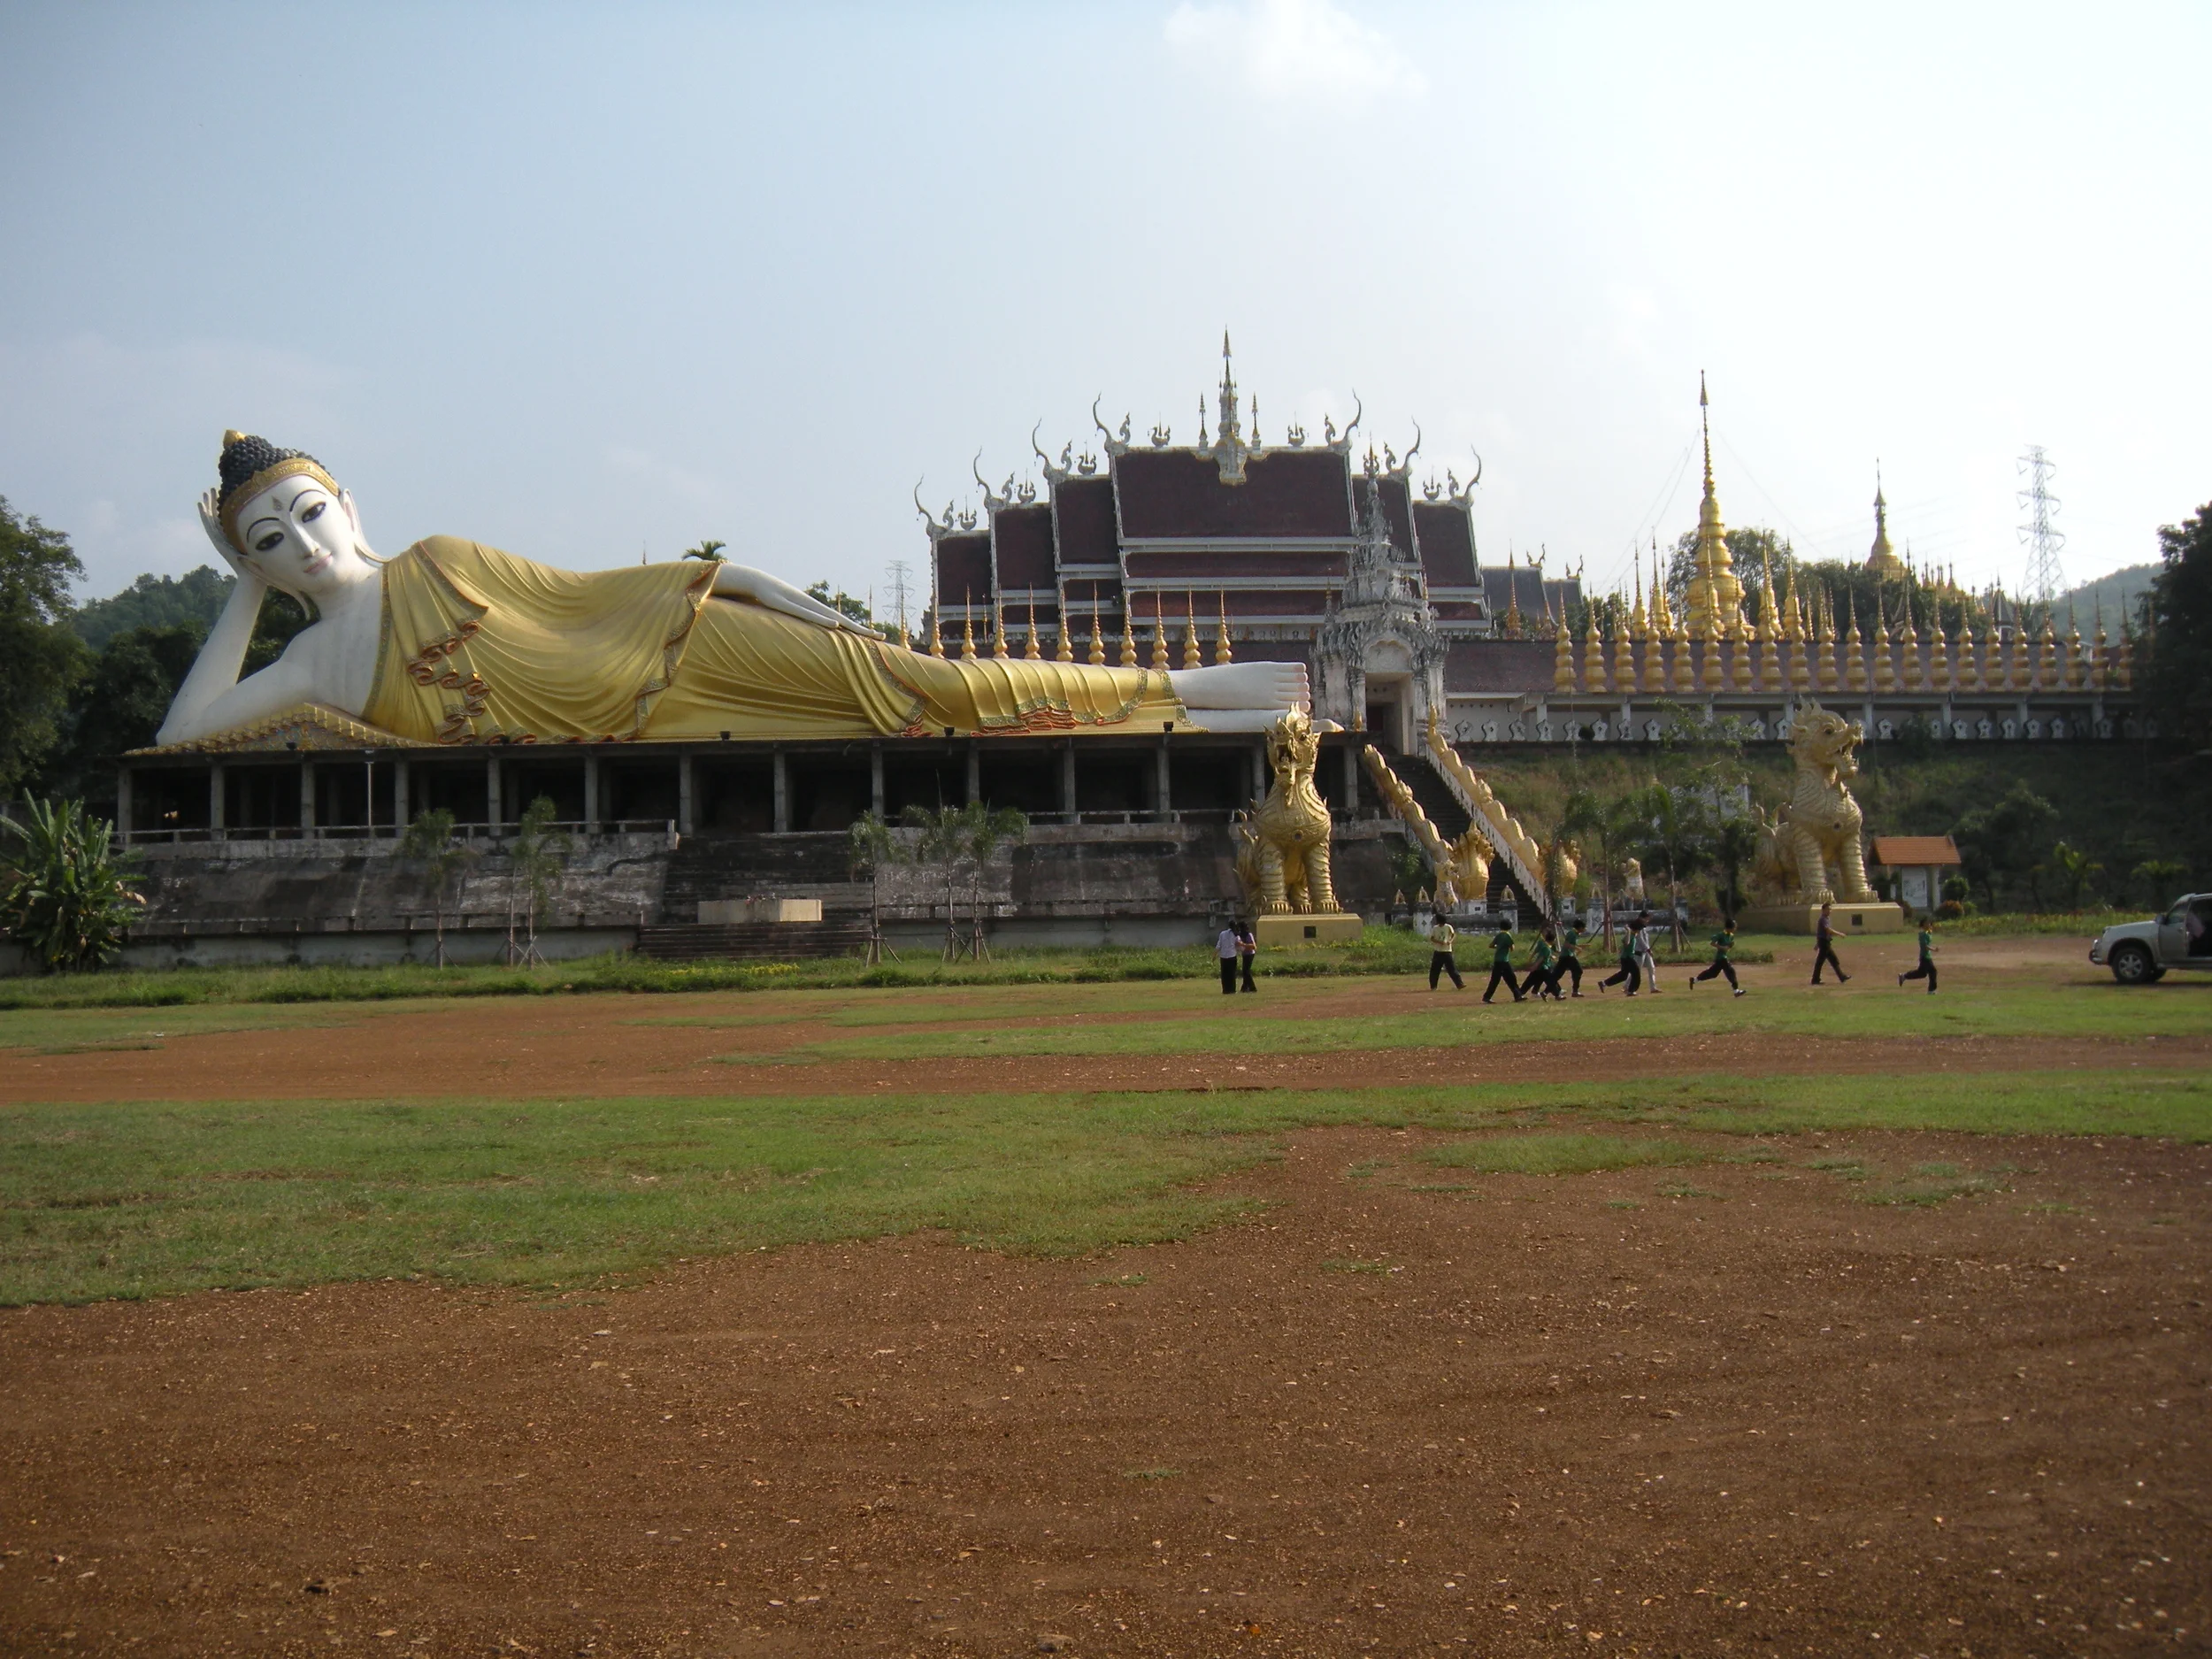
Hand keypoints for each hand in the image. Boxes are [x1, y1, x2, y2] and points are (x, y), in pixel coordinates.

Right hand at [198, 488, 262, 585]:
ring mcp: (219, 539)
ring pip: (210, 519)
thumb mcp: (259, 544)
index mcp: (233, 537)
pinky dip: (204, 515)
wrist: (252, 576)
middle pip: (216, 516)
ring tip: (206, 492)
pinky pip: (208, 525)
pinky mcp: (217, 541)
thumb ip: (260, 536)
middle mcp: (224, 537)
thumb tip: (273, 524)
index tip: (223, 494)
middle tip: (212, 489)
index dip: (223, 507)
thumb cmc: (259, 563)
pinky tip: (201, 504)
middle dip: (214, 502)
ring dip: (207, 505)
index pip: (226, 519)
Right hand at [710, 562, 881, 636]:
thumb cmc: (771, 599)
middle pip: (842, 621)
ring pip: (830, 619)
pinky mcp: (789, 606)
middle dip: (862, 630)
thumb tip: (803, 633)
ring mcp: (803, 606)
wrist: (755, 581)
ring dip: (849, 627)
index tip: (873, 636)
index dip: (857, 630)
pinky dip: (822, 621)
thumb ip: (796, 623)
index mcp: (815, 612)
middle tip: (882, 637)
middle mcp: (814, 608)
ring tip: (866, 633)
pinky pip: (808, 616)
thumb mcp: (787, 615)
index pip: (841, 623)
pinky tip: (835, 626)